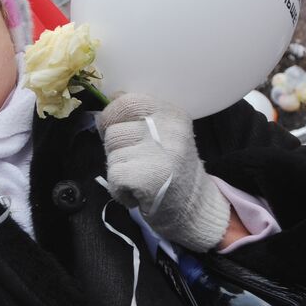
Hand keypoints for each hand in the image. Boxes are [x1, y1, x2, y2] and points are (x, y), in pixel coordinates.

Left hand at [98, 94, 231, 251]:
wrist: (195, 208)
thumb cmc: (171, 169)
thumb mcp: (163, 133)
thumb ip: (138, 115)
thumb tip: (110, 98)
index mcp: (172, 114)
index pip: (127, 101)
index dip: (112, 116)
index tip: (119, 130)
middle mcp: (170, 130)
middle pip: (113, 130)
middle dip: (114, 148)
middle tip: (134, 161)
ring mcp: (160, 154)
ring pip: (110, 153)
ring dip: (117, 169)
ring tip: (139, 177)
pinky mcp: (148, 178)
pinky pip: (113, 176)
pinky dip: (119, 189)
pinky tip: (138, 192)